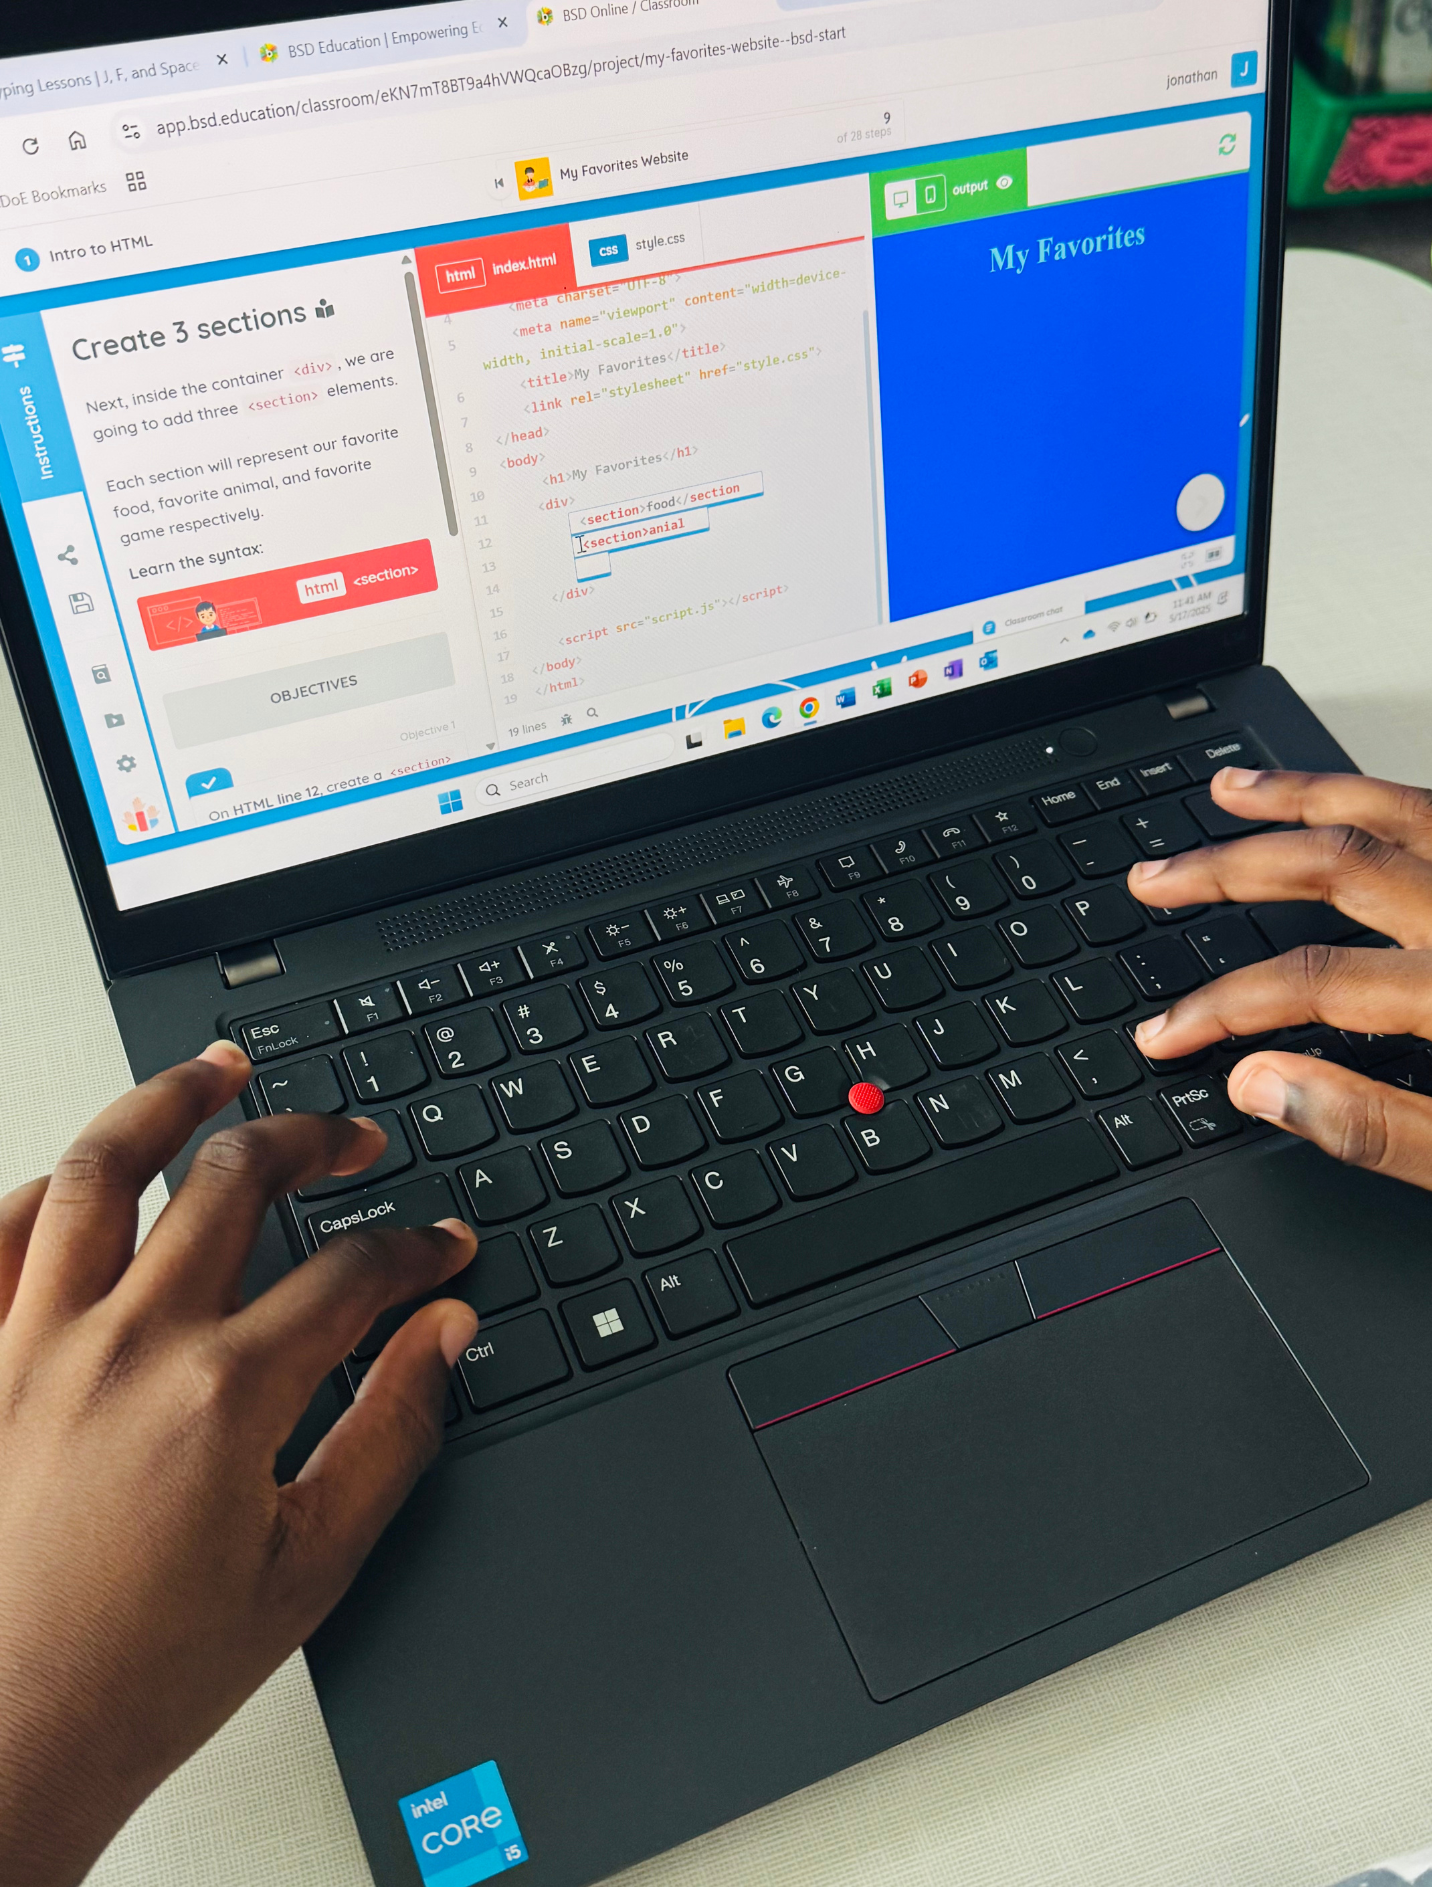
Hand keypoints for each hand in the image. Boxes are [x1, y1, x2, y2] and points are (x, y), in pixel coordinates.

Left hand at [0, 1043, 477, 1886]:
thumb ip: (391, 1434)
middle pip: (238, 1181)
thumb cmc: (136, 1678)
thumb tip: (444, 1339)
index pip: (352, 1273)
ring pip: (102, 1168)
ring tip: (217, 1072)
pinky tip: (77, 1173)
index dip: (416, 1246)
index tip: (441, 1245)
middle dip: (315, 1138)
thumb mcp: (308, 1568)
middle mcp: (125, 1343)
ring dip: (171, 1101)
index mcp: (224, 1393)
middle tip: (352, 1135)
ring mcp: (28, 1342)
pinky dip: (38, 1189)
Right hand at [1127, 766, 1431, 1185]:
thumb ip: (1376, 1127)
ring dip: (1302, 796)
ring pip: (1393, 814)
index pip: (1310, 981)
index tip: (1164, 1031)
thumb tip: (1259, 1087)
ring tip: (1231, 788)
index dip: (1222, 1006)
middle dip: (1228, 866)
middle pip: (1335, 865)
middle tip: (1157, 878)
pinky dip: (1381, 800)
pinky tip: (1349, 802)